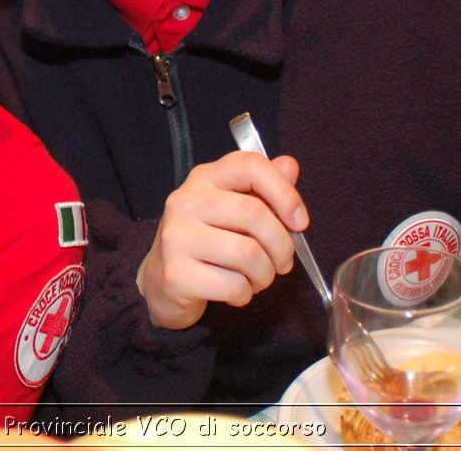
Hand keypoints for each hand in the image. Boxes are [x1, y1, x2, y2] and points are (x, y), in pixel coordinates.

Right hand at [136, 151, 307, 329]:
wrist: (161, 282)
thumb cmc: (206, 243)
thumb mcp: (232, 209)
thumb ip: (263, 188)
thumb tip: (290, 166)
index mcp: (204, 178)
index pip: (250, 166)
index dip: (284, 192)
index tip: (299, 221)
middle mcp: (186, 201)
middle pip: (255, 213)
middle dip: (282, 245)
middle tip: (283, 262)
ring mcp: (177, 236)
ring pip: (248, 253)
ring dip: (265, 274)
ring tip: (258, 278)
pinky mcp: (176, 273)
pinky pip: (233, 285)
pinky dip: (245, 294)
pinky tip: (236, 291)